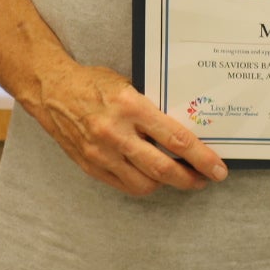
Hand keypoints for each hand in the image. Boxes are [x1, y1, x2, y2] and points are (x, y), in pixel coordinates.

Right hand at [26, 59, 227, 196]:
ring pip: (143, 183)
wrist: (52, 90)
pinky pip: (123, 185)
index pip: (176, 139)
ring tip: (183, 178)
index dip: (201, 157)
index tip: (218, 167)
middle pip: (162, 168)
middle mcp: (115, 133)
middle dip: (191, 178)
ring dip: (168, 185)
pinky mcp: (89, 166)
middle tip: (208, 179)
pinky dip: (143, 184)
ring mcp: (100, 153)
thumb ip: (154, 110)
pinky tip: (154, 177)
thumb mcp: (132, 86)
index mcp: (131, 107)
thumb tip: (188, 129)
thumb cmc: (95, 83)